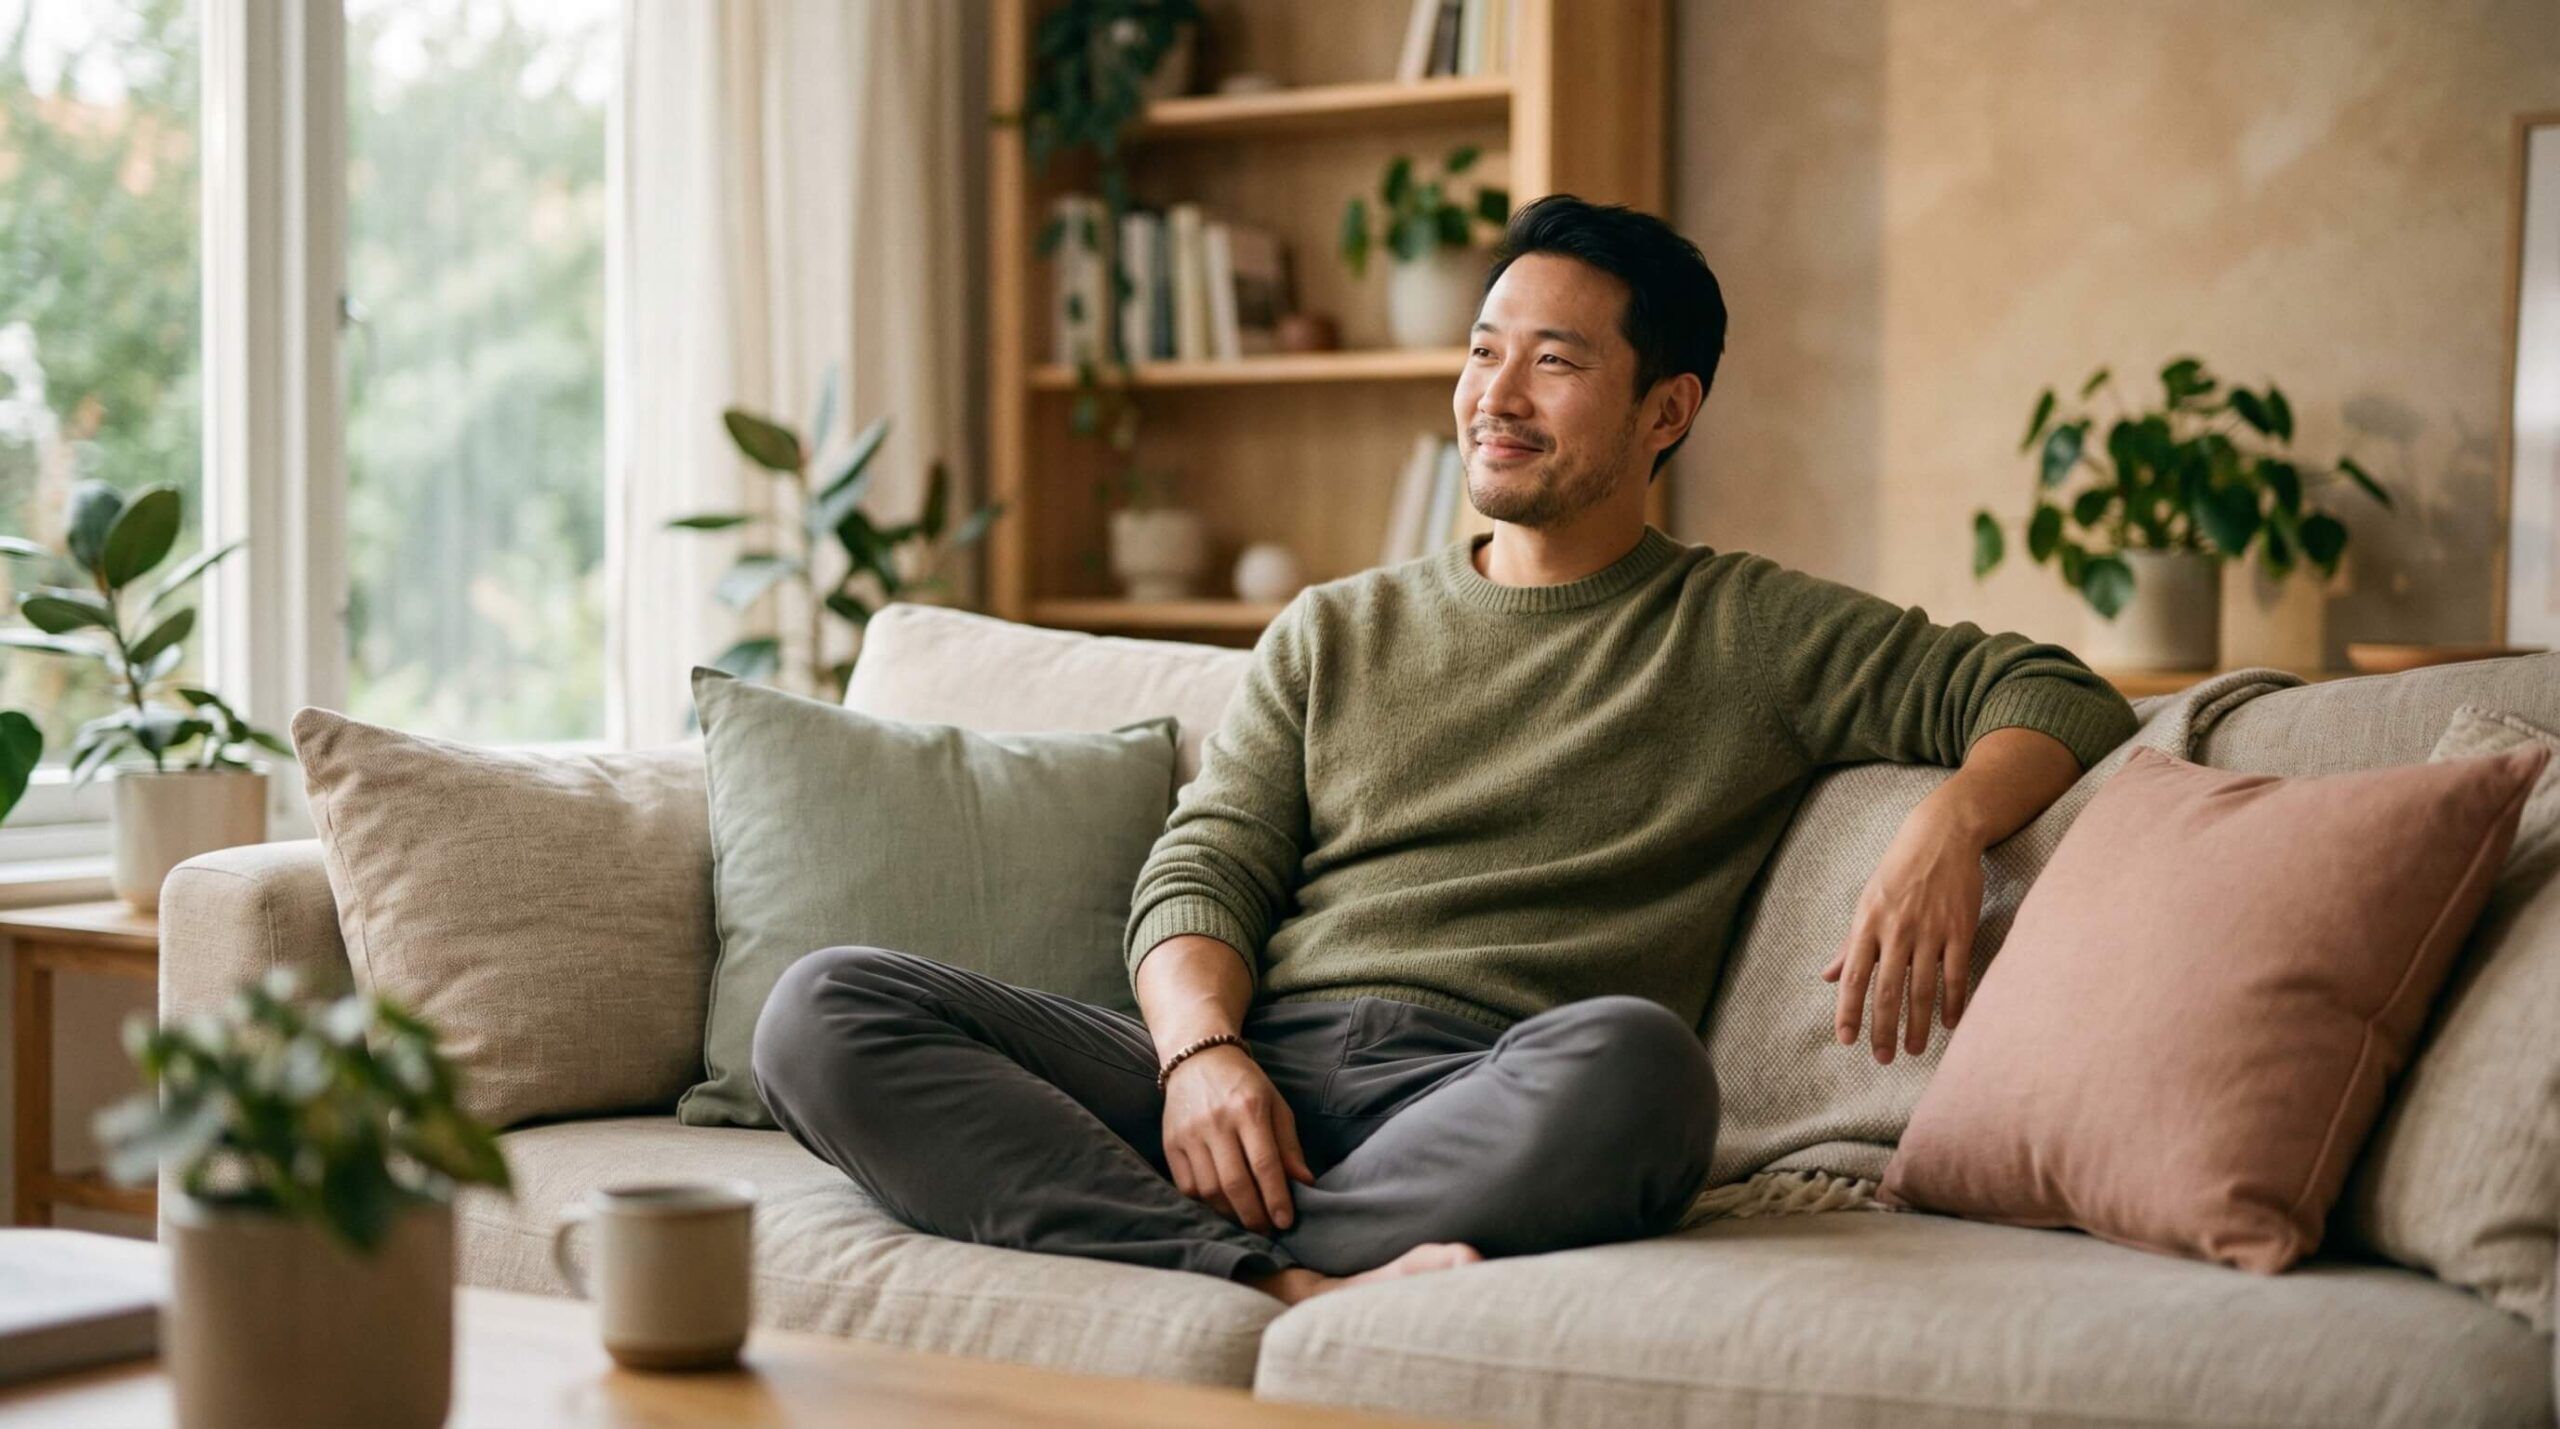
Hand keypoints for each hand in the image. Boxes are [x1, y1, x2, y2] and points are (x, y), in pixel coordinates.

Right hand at [1160, 1043, 1313, 1232]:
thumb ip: (1289, 1146)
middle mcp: (1216, 1122)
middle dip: (1254, 1215)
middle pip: (1235, 1183)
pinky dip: (1206, 1203)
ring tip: (1246, 1219)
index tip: (1285, 1221)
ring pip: (1209, 1190)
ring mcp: (1189, 1133)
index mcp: (1248, 1109)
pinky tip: (1221, 1204)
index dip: (1276, 1198)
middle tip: (1267, 1229)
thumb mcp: (1276, 1105)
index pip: (1264, 1164)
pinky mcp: (1170, 1143)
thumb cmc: (1244, 1084)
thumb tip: (1305, 1184)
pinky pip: (1187, 1186)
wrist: (1198, 1057)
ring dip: (1230, 1213)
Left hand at [1821, 811, 1985, 1063]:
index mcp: (1868, 924)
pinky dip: (1953, 1003)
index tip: (1846, 1041)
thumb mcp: (1867, 902)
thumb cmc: (1898, 871)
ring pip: (1922, 989)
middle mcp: (1897, 930)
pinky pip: (1956, 974)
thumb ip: (1851, 943)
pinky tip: (1950, 1024)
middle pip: (1888, 990)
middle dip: (1883, 1029)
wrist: (1941, 837)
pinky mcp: (1960, 929)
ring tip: (1915, 1050)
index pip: (1855, 977)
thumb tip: (1829, 976)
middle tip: (1882, 1058)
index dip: (1849, 1011)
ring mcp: (1930, 931)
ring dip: (1918, 1025)